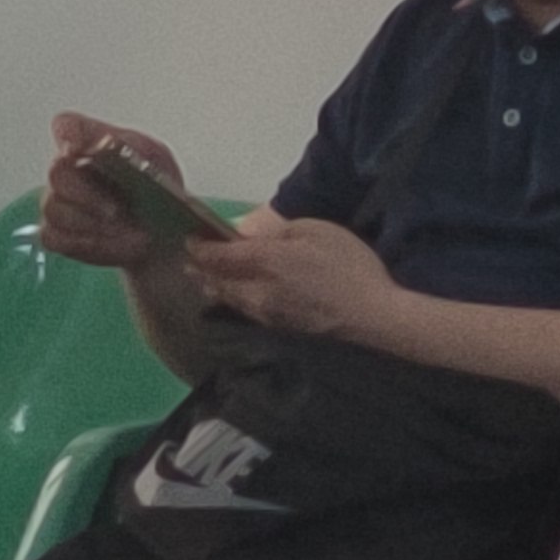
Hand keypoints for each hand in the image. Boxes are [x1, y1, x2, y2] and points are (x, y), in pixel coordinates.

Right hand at [38, 114, 193, 274]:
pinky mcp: (56, 234)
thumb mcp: (155, 159)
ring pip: (54, 208)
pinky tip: (109, 241)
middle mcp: (69, 170)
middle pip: (57, 172)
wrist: (163, 235)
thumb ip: (129, 146)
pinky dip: (85, 242)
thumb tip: (105, 145)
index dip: (68, 136)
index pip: (66, 126)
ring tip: (123, 230)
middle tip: (116, 209)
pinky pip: (54, 237)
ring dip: (92, 223)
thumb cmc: (156, 192)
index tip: (78, 150)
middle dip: (87, 195)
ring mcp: (58, 202)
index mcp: (92, 143)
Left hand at [188, 212, 397, 346]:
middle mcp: (258, 290)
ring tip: (201, 281)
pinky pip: (244, 311)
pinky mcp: (278, 327)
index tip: (189, 239)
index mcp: (266, 261)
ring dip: (212, 287)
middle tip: (187, 262)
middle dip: (201, 270)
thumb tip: (252, 237)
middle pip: (219, 281)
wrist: (372, 317)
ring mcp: (267, 313)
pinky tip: (234, 298)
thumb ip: (280, 233)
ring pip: (230, 299)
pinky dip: (231, 301)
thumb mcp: (317, 231)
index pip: (221, 255)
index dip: (202, 247)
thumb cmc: (349, 267)